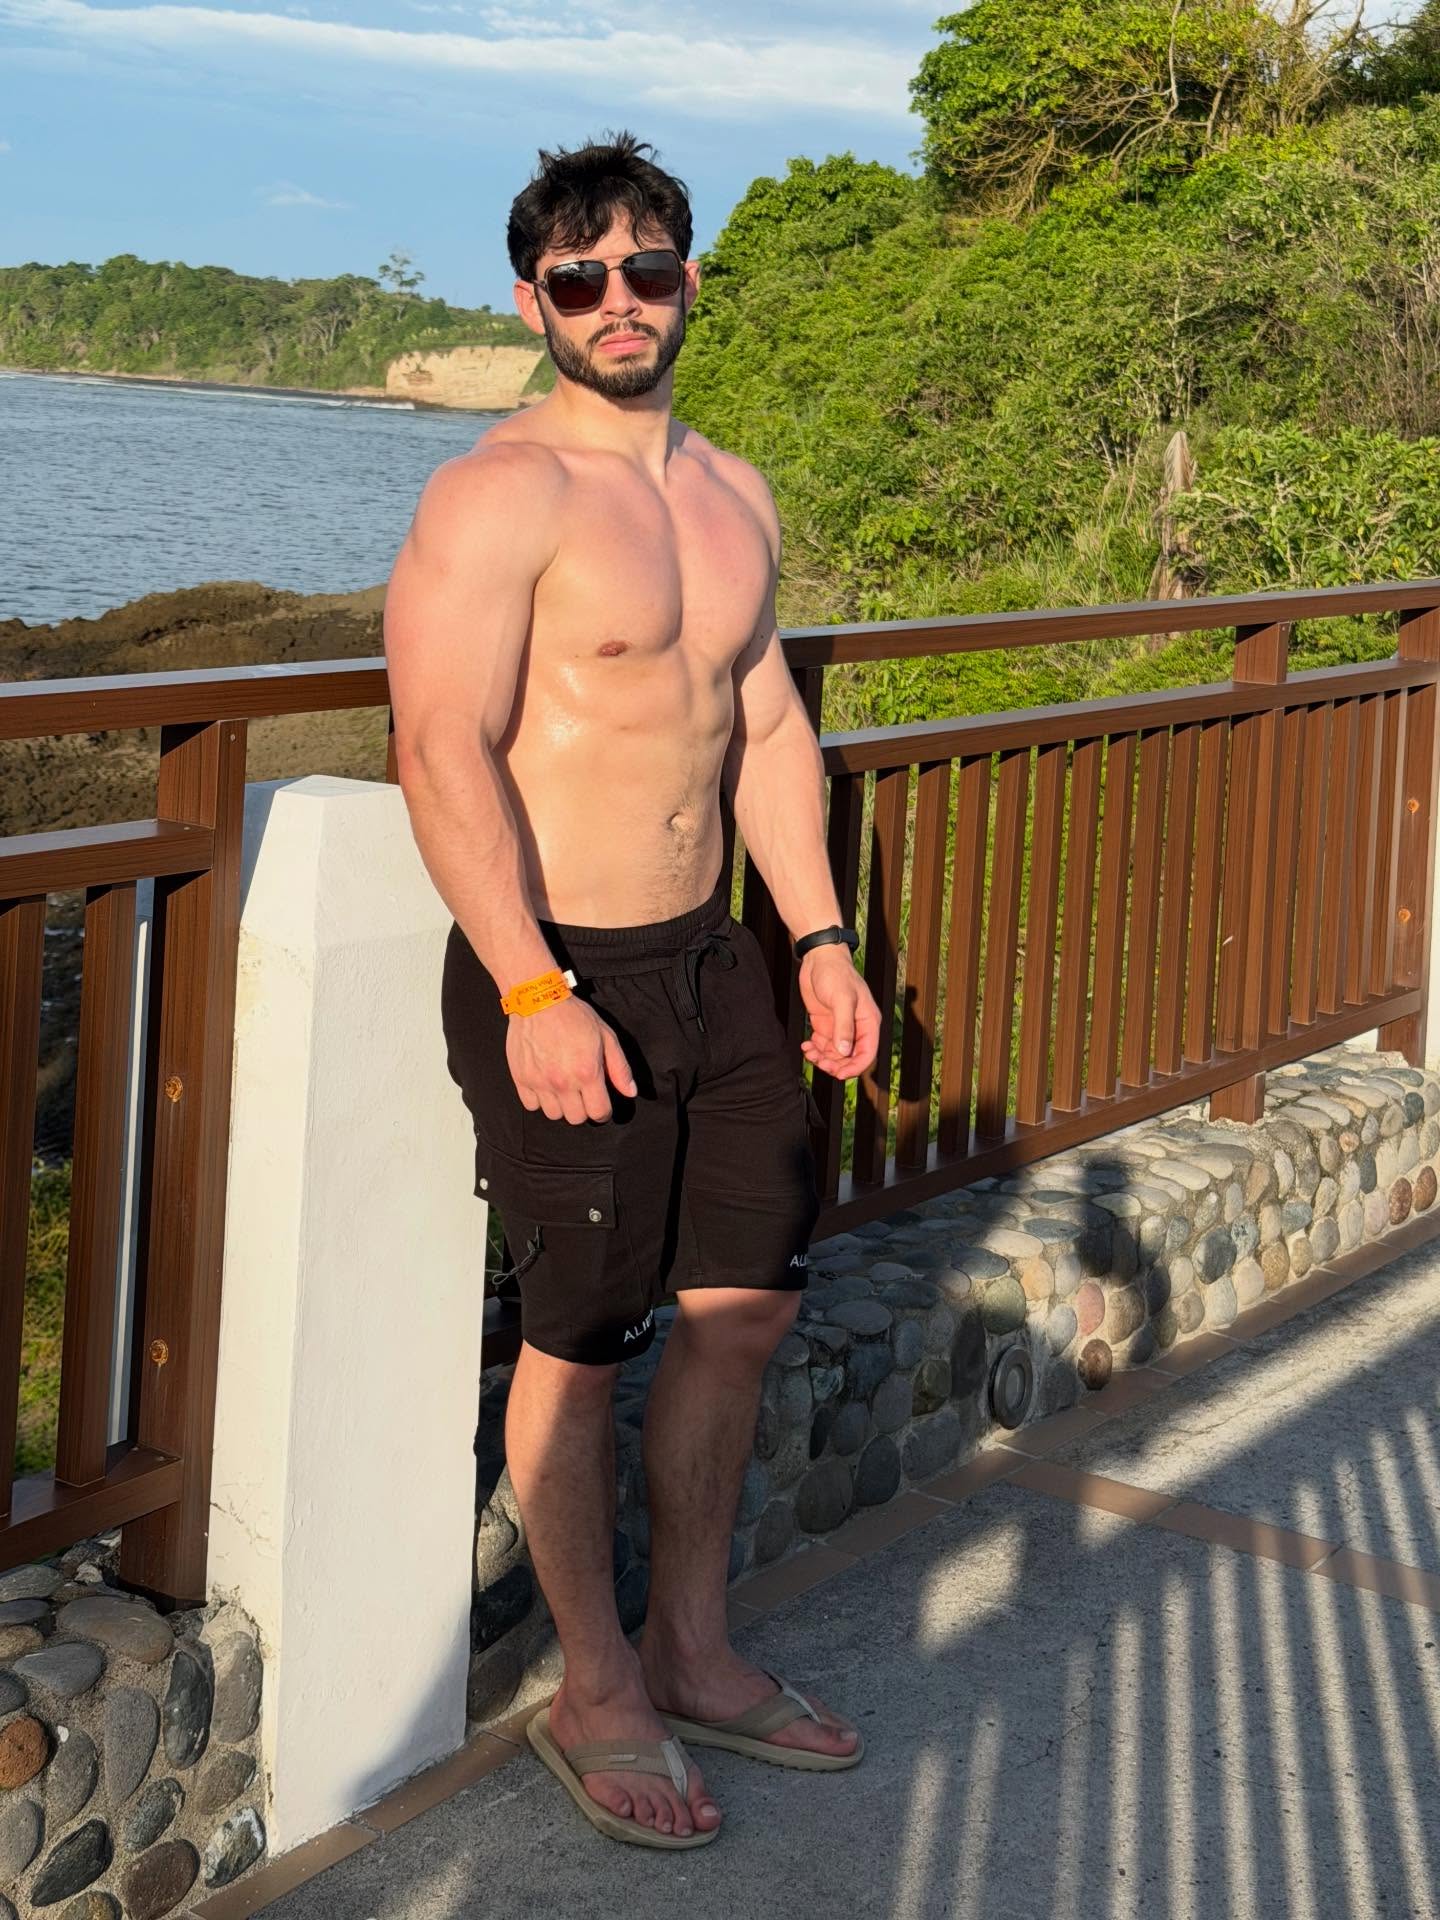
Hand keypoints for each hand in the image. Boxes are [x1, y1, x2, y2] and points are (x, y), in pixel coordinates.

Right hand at [507, 994, 636, 1124]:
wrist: (538, 1000)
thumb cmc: (574, 1016)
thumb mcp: (606, 1036)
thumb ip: (619, 1068)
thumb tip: (630, 1092)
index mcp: (587, 1073)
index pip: (599, 1112)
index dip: (603, 1111)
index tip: (600, 1104)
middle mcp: (563, 1082)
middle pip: (576, 1118)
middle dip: (583, 1109)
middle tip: (581, 1093)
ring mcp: (539, 1082)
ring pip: (553, 1115)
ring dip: (561, 1106)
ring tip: (562, 1089)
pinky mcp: (521, 1079)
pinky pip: (531, 1106)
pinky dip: (539, 1100)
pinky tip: (545, 1085)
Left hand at [798, 946, 879, 1080]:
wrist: (818, 958)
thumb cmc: (836, 973)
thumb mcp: (842, 999)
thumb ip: (844, 1026)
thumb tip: (844, 1052)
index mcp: (868, 1023)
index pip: (867, 1053)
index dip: (854, 1068)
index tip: (839, 1074)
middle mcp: (856, 1028)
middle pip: (850, 1058)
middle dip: (836, 1065)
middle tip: (821, 1063)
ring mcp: (840, 1027)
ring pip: (835, 1055)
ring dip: (823, 1058)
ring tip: (810, 1052)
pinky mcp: (825, 1025)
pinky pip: (823, 1046)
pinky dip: (815, 1050)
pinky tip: (806, 1046)